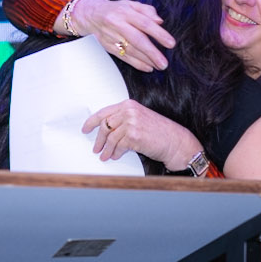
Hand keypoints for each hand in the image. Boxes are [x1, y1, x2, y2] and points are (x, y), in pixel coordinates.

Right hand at [73, 0, 174, 71]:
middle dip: (152, 52)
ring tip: (159, 66)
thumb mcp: (130, 4)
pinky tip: (148, 67)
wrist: (90, 15)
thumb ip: (146, 10)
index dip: (159, 34)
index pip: (145, 23)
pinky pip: (123, 57)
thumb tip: (159, 21)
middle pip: (137, 40)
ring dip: (146, 60)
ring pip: (131, 51)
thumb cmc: (115, 10)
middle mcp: (118, 24)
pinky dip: (137, 64)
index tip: (170, 43)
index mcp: (125, 12)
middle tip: (164, 63)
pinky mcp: (108, 46)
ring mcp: (111, 37)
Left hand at [85, 100, 203, 168]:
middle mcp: (129, 111)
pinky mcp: (133, 136)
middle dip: (98, 139)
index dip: (91, 121)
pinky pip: (118, 147)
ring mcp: (131, 123)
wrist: (175, 142)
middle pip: (104, 125)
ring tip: (105, 156)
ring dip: (106, 150)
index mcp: (129, 105)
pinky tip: (115, 156)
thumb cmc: (160, 132)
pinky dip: (115, 153)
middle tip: (96, 148)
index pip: (104, 112)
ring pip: (110, 138)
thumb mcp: (140, 119)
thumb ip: (124, 120)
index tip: (85, 128)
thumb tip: (106, 130)